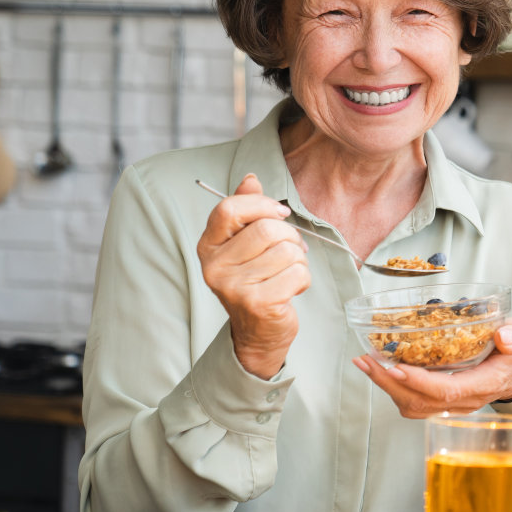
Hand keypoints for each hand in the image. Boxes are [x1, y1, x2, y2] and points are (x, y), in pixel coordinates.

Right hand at [196, 173, 310, 379]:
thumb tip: (251, 178)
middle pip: (267, 229)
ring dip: (299, 260)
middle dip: (290, 237)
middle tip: (290, 252)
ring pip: (287, 251)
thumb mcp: (245, 244)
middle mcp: (214, 266)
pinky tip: (291, 289)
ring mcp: (233, 286)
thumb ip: (247, 210)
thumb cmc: (256, 280)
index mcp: (208, 245)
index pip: (230, 208)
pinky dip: (304, 279)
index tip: (280, 214)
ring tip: (287, 273)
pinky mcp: (257, 303)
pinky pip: (297, 273)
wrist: (258, 332)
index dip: (263, 205)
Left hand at [353, 318, 511, 417]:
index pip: (448, 390)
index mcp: (484, 384)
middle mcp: (465, 401)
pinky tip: (381, 369)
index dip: (420, 382)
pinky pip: (413, 402)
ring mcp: (453, 405)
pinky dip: (393, 388)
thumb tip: (504, 334)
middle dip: (389, 383)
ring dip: (386, 387)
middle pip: (421, 402)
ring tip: (366, 363)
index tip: (396, 368)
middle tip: (366, 360)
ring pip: (413, 406)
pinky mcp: (443, 402)